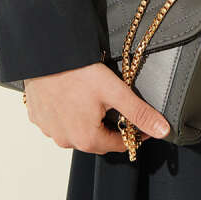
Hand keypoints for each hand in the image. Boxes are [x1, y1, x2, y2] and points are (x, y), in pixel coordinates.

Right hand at [21, 61, 170, 154]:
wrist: (47, 55)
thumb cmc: (78, 72)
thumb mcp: (115, 91)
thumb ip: (140, 113)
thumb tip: (162, 130)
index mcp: (86, 139)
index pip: (118, 144)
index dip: (134, 134)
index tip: (142, 122)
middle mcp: (65, 140)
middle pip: (97, 140)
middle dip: (110, 128)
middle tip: (119, 107)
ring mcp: (49, 130)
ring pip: (76, 132)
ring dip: (88, 122)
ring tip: (95, 100)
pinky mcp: (38, 118)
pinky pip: (58, 123)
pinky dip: (68, 115)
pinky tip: (73, 98)